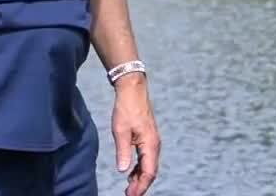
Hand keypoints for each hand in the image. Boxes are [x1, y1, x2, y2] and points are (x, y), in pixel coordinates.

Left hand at [111, 74, 159, 195]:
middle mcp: (155, 144)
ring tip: (129, 188)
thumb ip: (123, 151)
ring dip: (140, 177)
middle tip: (129, 195)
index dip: (141, 186)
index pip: (149, 172)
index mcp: (150, 144)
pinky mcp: (148, 137)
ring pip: (149, 165)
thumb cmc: (126, 108)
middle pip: (151, 171)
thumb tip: (123, 171)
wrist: (133, 89)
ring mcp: (153, 141)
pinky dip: (140, 168)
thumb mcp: (120, 130)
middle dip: (141, 185)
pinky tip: (130, 172)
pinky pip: (147, 158)